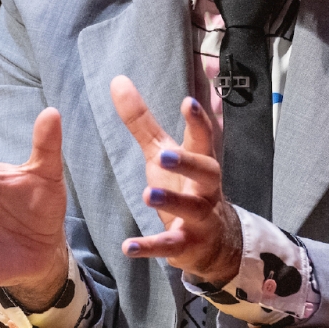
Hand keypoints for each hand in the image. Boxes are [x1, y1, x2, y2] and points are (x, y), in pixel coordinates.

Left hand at [110, 75, 241, 282]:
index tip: (188, 102)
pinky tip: (129, 247)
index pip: (203, 137)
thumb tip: (117, 80)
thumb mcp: (161, 152)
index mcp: (200, 160)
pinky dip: (150, 247)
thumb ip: (141, 120)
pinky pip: (169, 246)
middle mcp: (205, 187)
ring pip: (191, 209)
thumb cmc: (183, 186)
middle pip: (205, 171)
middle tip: (164, 154)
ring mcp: (199, 218)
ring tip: (148, 195)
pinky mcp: (187, 245)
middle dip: (188, 162)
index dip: (198, 120)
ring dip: (171, 202)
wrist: (211, 241)